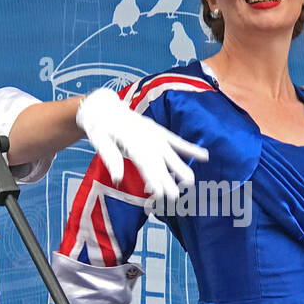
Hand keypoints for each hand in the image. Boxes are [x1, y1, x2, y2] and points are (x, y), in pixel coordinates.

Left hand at [76, 89, 208, 201]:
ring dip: (180, 166)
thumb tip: (117, 179)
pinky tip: (204, 156)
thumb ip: (110, 158)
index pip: (142, 162)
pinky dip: (189, 148)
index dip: (151, 177)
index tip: (158, 194)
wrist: (106, 107)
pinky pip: (176, 140)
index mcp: (129, 139)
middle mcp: (145, 136)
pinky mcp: (159, 131)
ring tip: (191, 181)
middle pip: (157, 160)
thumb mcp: (99, 140)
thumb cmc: (101, 127)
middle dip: (166, 178)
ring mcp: (154, 133)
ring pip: (169, 151)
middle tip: (175, 195)